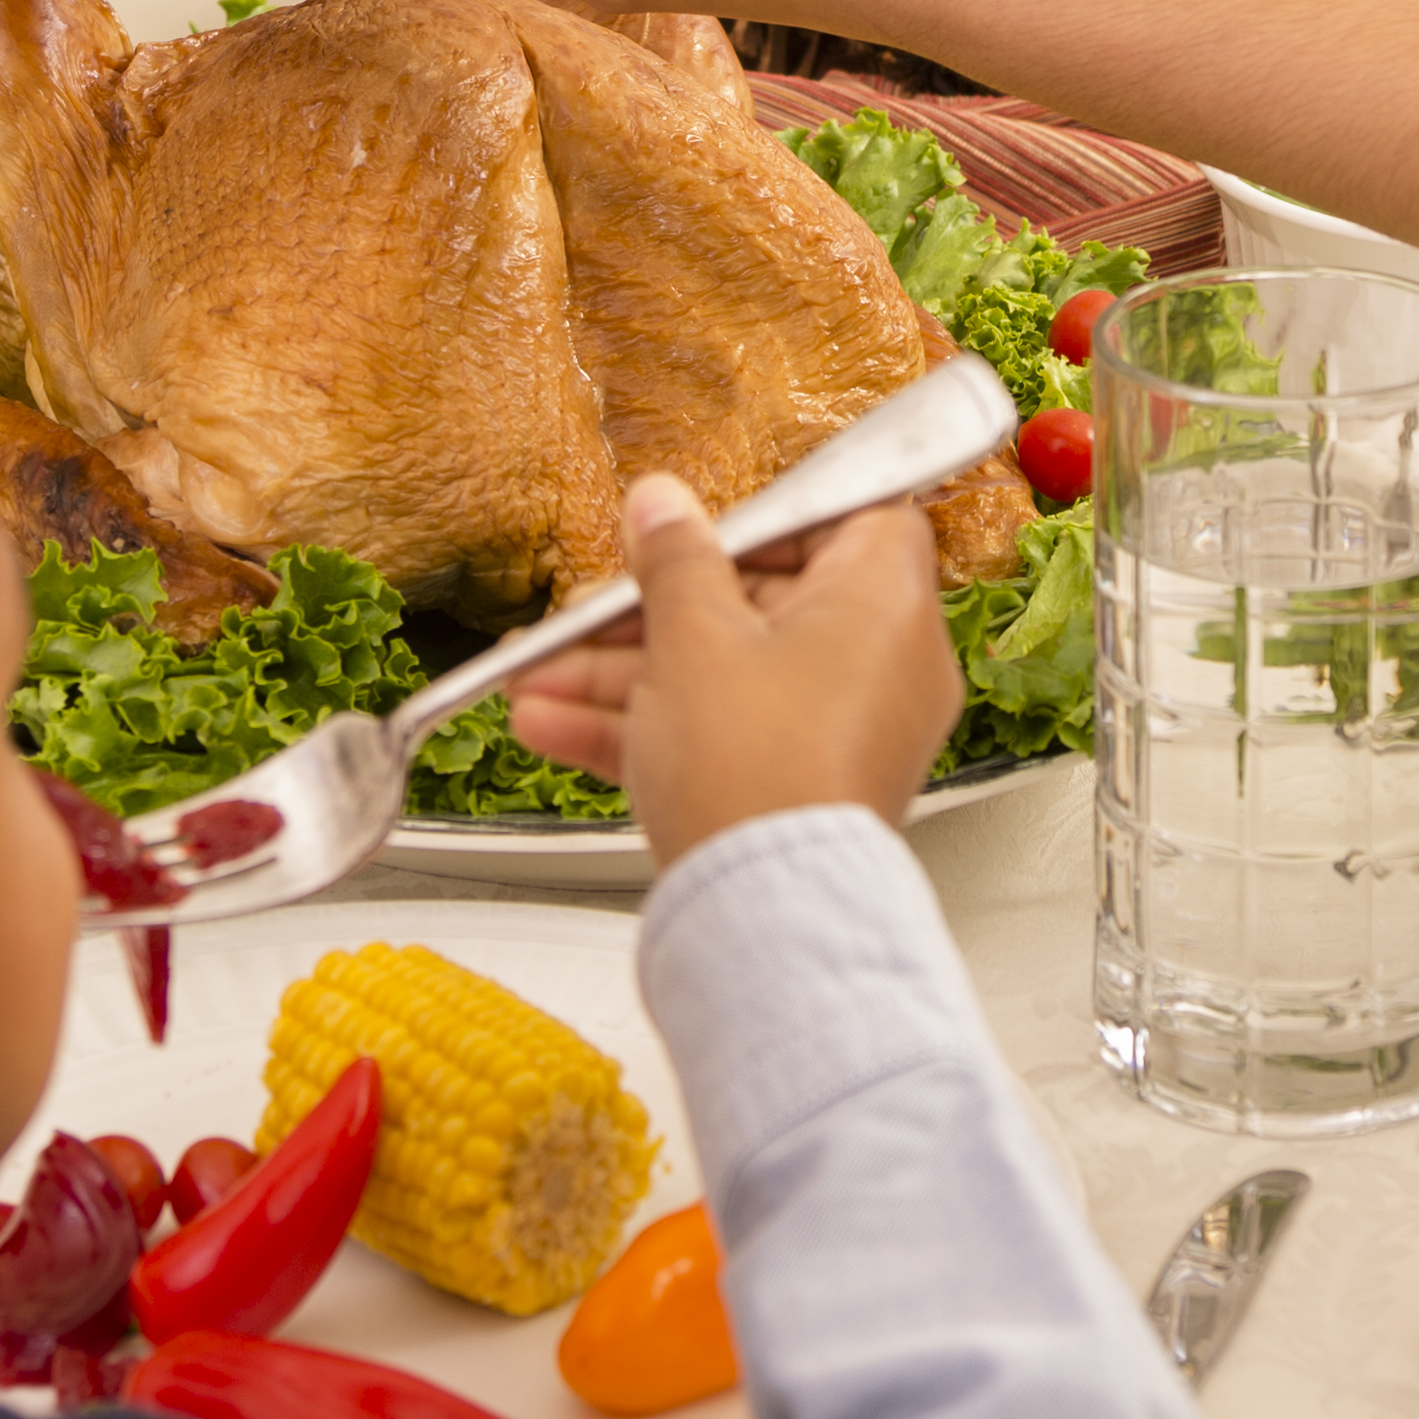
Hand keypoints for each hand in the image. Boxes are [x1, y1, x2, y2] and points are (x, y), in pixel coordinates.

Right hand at [498, 475, 959, 855]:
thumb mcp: (691, 637)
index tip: (692, 526)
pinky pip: (725, 735)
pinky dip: (649, 727)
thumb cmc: (757, 770)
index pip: (848, 516)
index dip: (767, 515)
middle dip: (652, 609)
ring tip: (535, 676)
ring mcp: (843, 731)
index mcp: (884, 601)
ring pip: (728, 674)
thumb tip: (662, 504)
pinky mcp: (802, 787)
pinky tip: (552, 725)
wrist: (763, 915)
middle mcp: (881, 664)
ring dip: (625, 673)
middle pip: (762, 602)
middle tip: (586, 609)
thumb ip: (673, 560)